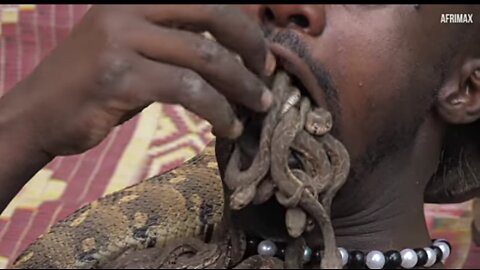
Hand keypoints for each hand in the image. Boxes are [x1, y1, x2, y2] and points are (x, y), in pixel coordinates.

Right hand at [2, 4, 274, 156]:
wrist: (38, 113)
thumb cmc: (92, 85)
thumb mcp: (133, 49)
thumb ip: (174, 42)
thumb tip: (228, 52)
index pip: (205, 0)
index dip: (244, 26)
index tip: (263, 57)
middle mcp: (128, 8)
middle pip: (213, 14)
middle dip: (251, 49)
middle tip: (268, 78)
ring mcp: (121, 40)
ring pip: (206, 56)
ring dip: (241, 87)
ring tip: (257, 108)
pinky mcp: (119, 77)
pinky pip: (187, 90)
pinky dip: (217, 110)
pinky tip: (228, 127)